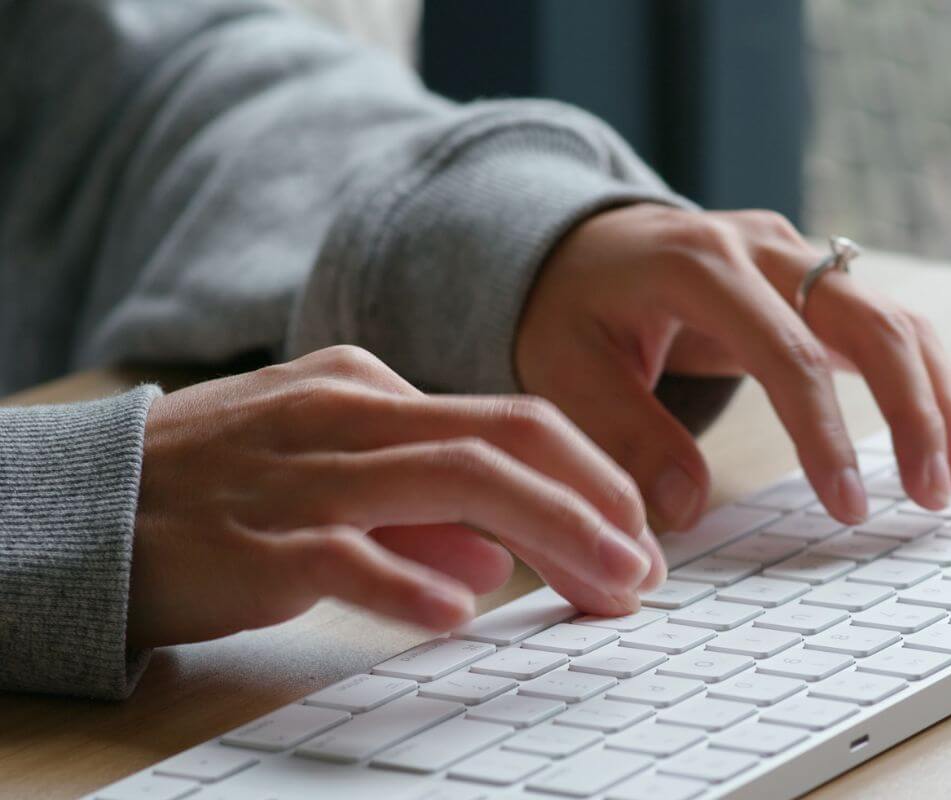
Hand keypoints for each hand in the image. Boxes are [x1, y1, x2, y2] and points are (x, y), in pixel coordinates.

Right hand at [128, 346, 664, 648]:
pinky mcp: (250, 539)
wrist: (84, 505)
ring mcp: (298, 472)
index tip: (634, 538)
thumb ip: (413, 503)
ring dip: (546, 537)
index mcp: (368, 388)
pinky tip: (458, 610)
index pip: (508, 419)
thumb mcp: (330, 472)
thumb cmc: (222, 490)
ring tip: (606, 588)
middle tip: (645, 570)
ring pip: (446, 481)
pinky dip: (406, 577)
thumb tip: (492, 553)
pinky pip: (342, 553)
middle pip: (500, 441)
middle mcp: (344, 414)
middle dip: (592, 504)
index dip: (589, 478)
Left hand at [517, 204, 950, 529]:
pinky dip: (939, 378)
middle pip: (868, 321)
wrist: (581, 244)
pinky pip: (891, 324)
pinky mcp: (815, 280)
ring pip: (895, 320)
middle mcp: (763, 246)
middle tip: (936, 496)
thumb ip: (622, 431)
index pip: (783, 350)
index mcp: (697, 263)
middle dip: (914, 412)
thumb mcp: (564, 366)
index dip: (822, 433)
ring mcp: (797, 257)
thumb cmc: (570, 306)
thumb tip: (683, 510)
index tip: (848, 508)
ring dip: (940, 399)